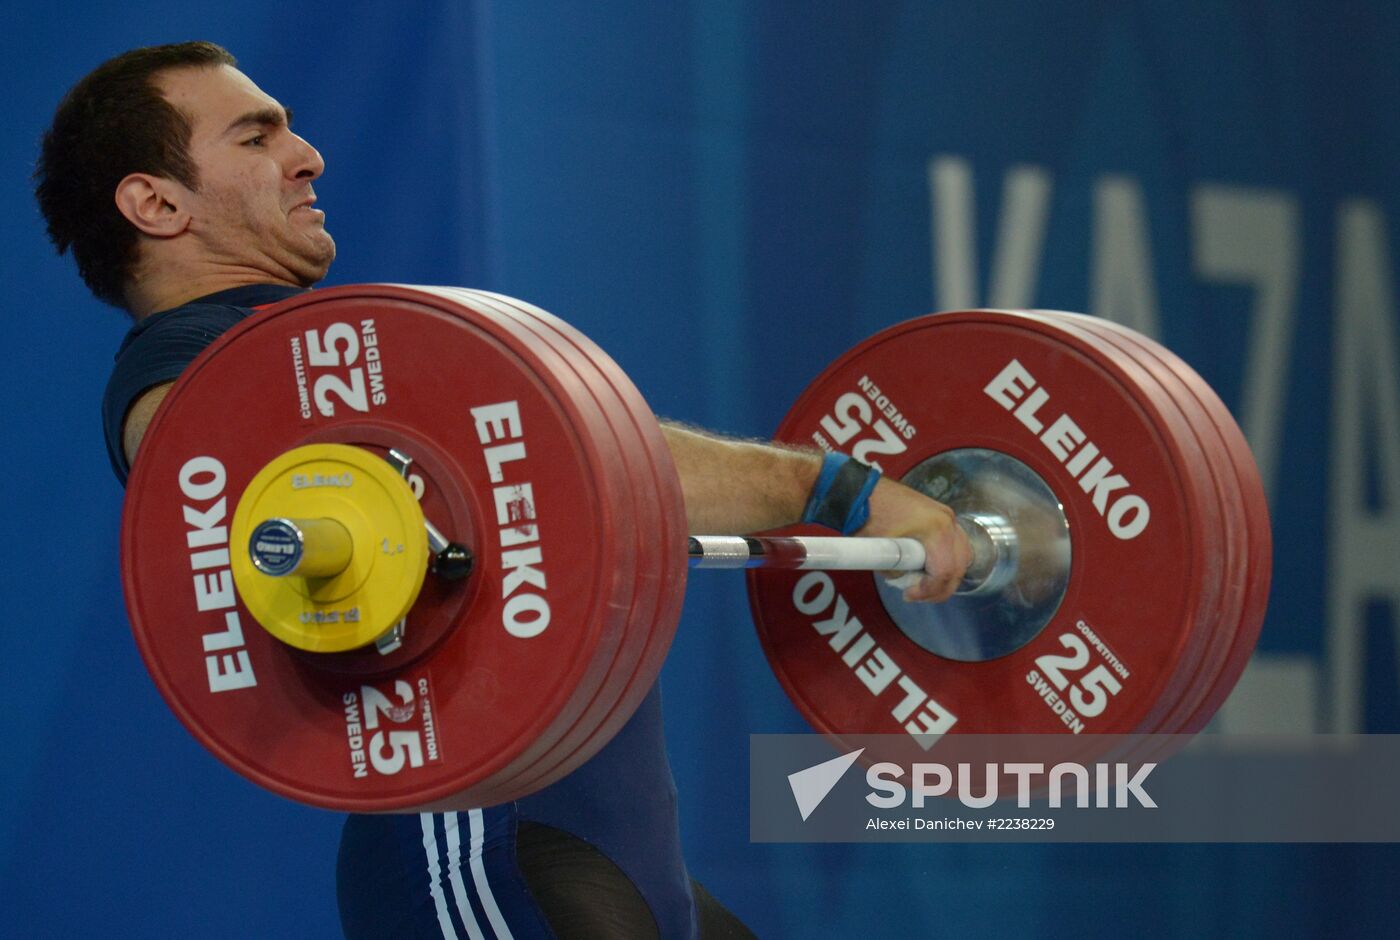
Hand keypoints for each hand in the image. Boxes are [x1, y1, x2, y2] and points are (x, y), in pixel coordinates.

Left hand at [858, 477, 971, 602]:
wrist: (860, 490)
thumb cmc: (868, 518)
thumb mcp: (881, 554)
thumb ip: (897, 573)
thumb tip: (906, 580)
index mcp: (937, 531)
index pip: (944, 572)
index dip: (929, 591)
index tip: (908, 595)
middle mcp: (949, 522)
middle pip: (958, 566)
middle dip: (940, 587)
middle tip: (917, 595)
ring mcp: (946, 515)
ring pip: (962, 553)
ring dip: (947, 573)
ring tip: (925, 584)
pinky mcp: (940, 513)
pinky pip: (954, 541)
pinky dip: (948, 557)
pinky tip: (930, 566)